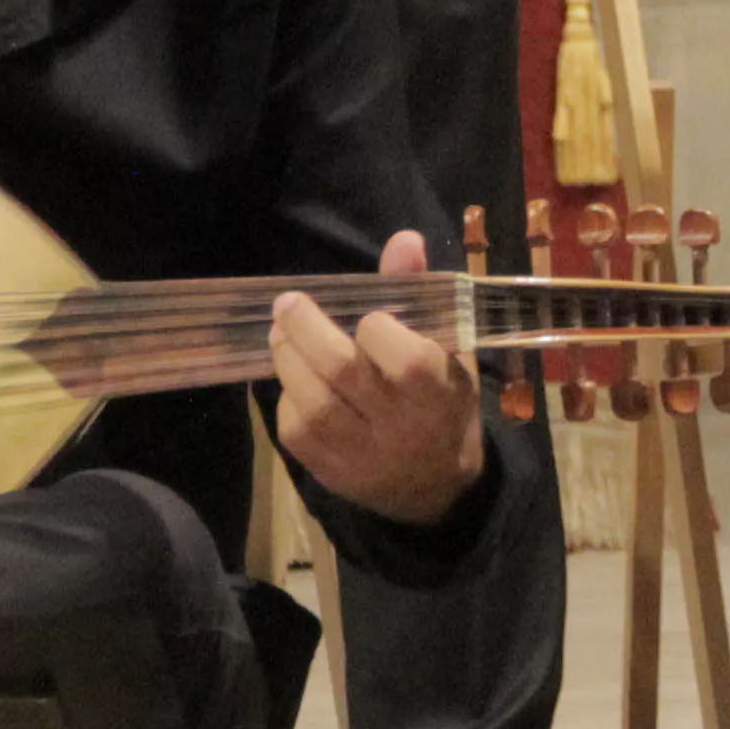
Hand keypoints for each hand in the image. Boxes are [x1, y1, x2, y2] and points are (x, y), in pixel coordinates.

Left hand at [270, 227, 485, 523]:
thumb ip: (420, 295)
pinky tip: (296, 380)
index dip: (378, 328)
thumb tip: (404, 239)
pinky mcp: (330, 473)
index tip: (369, 316)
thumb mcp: (449, 351)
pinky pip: (295, 430)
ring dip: (287, 358)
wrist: (435, 489)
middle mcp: (401, 427)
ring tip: (280, 334)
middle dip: (306, 328)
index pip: (406, 359)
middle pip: (343, 372)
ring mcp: (362, 454)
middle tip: (288, 304)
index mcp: (439, 394)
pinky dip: (288, 397)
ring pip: (311, 402)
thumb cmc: (443, 404)